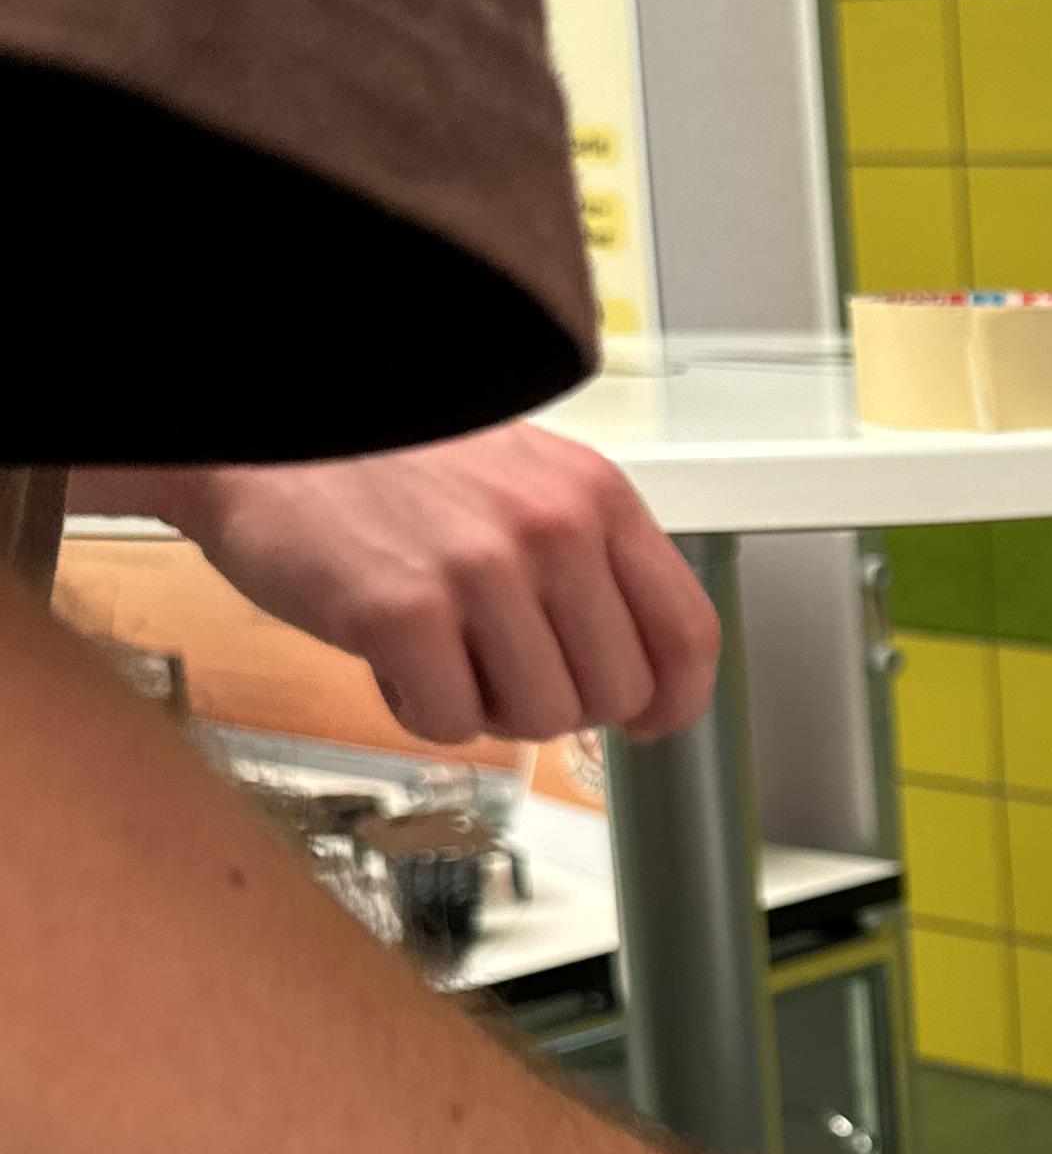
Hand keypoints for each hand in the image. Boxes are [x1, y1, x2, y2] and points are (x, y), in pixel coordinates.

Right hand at [76, 431, 721, 743]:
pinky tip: (391, 652)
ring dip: (486, 704)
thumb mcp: (522, 481)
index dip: (672, 701)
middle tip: (496, 661)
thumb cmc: (388, 462)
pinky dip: (418, 706)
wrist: (261, 429)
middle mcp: (554, 530)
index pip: (687, 633)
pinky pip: (451, 724)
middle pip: (614, 694)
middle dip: (558, 701)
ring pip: (538, 719)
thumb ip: (587, 561)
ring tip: (439, 644)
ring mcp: (480, 572)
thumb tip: (639, 676)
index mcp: (596, 496)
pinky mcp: (402, 613)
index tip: (648, 722)